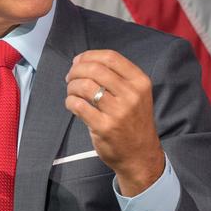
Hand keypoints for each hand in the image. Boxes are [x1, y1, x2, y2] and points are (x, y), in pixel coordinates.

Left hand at [64, 49, 164, 195]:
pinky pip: (78, 105)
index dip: (89, 56)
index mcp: (140, 82)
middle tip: (70, 77)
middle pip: (95, 70)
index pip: (111, 57)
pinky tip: (72, 104)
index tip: (78, 61)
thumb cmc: (134, 122)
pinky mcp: (104, 127)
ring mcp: (118, 111)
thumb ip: (117, 77)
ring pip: (85, 86)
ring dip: (72, 86)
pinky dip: (70, 101)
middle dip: (76, 70)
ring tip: (72, 91)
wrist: (140, 155)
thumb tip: (83, 62)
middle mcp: (131, 94)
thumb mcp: (137, 95)